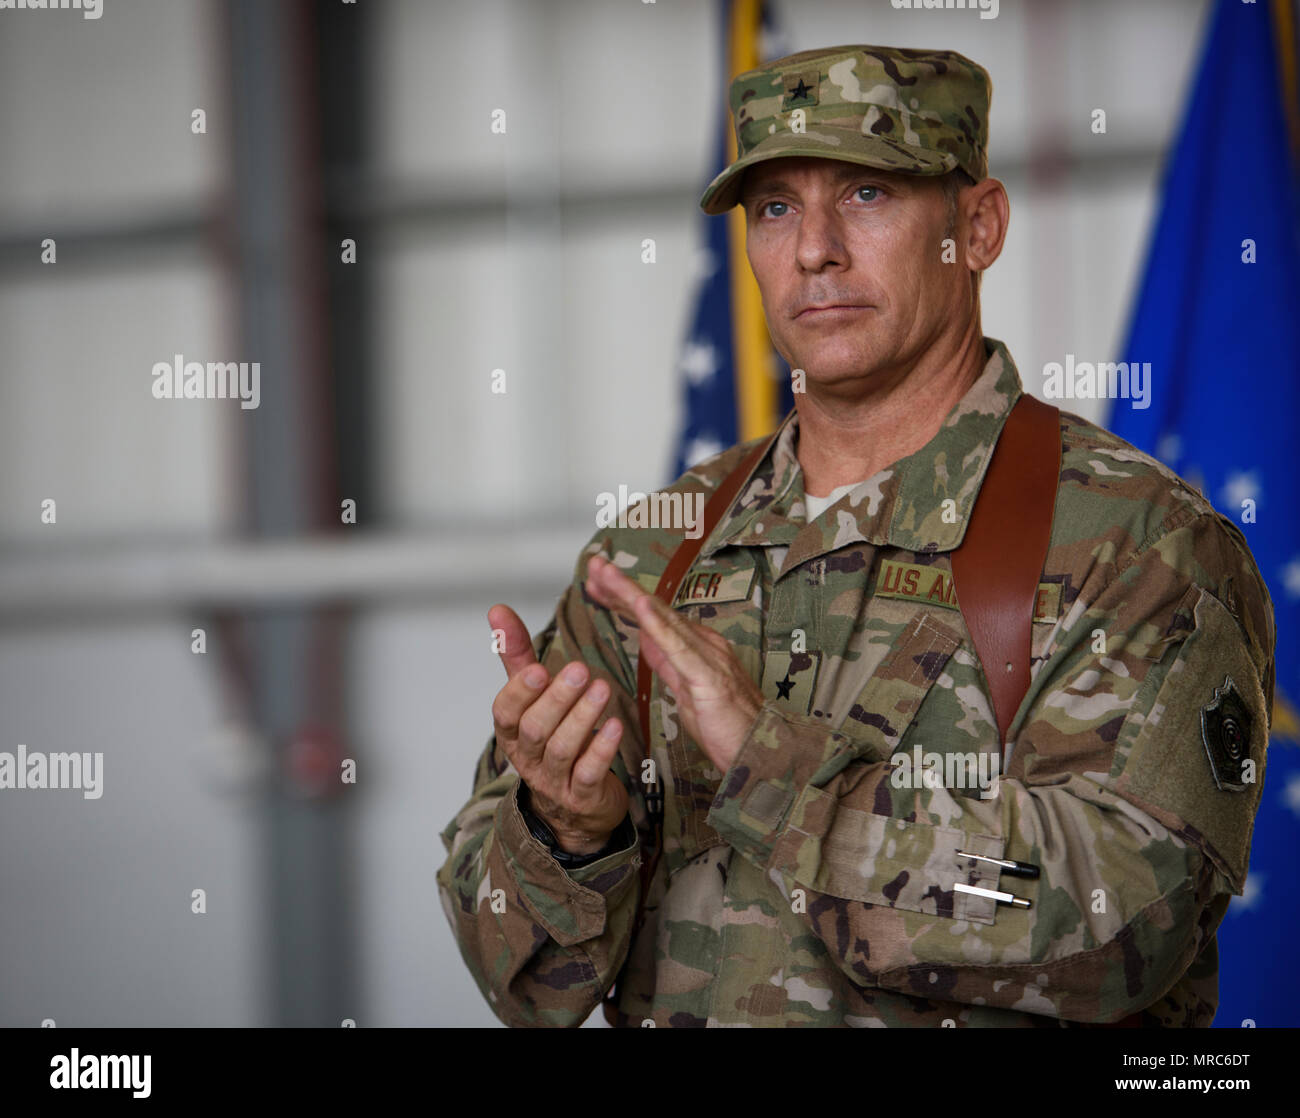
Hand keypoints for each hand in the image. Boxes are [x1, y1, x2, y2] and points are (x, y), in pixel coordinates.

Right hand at [487, 604, 628, 854]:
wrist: (573, 804)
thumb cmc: (551, 738)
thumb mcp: (533, 696)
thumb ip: (517, 655)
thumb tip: (497, 610)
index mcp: (512, 731)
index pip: (506, 712)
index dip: (520, 692)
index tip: (538, 669)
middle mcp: (528, 757)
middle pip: (534, 729)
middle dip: (557, 700)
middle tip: (581, 670)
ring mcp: (554, 780)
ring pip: (562, 750)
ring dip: (582, 718)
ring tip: (603, 690)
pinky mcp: (581, 796)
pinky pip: (588, 774)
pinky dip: (602, 750)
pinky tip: (616, 726)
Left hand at [584, 553, 762, 772]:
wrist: (761, 751)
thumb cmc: (727, 725)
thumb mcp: (685, 689)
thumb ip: (667, 662)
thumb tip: (645, 637)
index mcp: (695, 646)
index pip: (653, 616)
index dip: (623, 598)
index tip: (596, 583)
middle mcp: (703, 642)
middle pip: (655, 609)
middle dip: (621, 586)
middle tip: (593, 564)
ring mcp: (708, 655)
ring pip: (662, 618)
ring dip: (631, 594)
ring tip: (606, 575)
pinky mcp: (709, 675)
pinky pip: (677, 646)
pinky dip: (657, 623)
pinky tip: (639, 605)